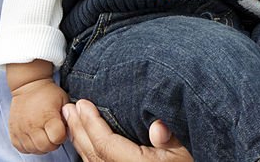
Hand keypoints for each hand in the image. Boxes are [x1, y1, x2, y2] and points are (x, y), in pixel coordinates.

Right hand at [8, 78, 68, 153]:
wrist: (28, 86)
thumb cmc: (48, 93)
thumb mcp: (64, 101)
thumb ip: (68, 116)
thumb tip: (70, 130)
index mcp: (48, 116)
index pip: (57, 138)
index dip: (62, 136)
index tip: (61, 130)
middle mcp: (33, 125)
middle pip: (45, 147)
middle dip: (53, 143)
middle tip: (53, 134)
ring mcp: (21, 130)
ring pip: (33, 150)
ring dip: (41, 146)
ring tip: (44, 135)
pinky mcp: (13, 132)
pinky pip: (22, 148)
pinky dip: (29, 146)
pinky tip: (34, 138)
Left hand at [62, 99, 192, 160]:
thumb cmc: (191, 161)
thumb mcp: (185, 150)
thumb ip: (170, 137)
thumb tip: (157, 127)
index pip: (105, 145)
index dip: (91, 124)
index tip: (83, 104)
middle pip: (93, 153)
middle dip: (79, 129)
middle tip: (68, 108)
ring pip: (91, 161)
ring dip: (79, 139)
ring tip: (71, 119)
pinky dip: (87, 151)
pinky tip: (84, 139)